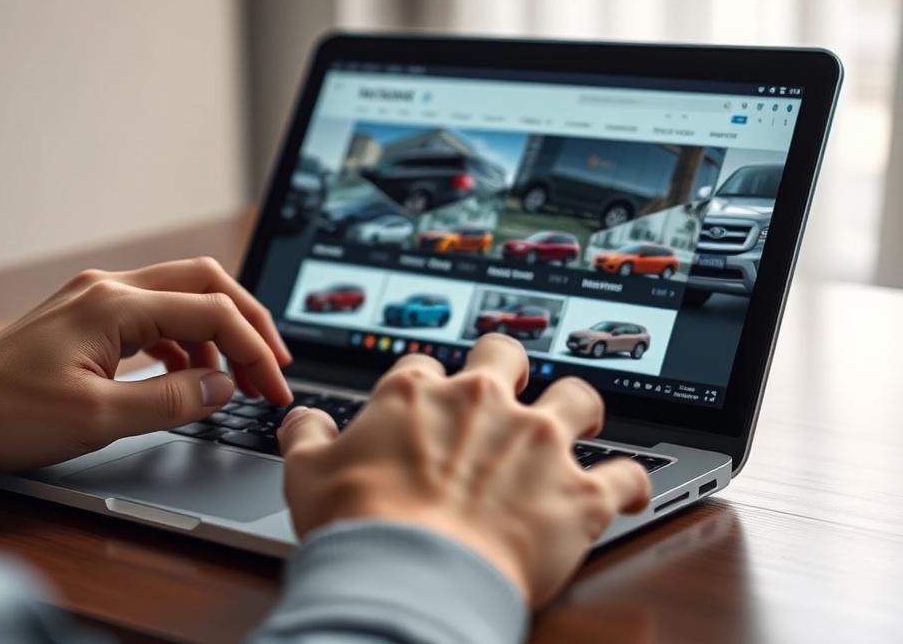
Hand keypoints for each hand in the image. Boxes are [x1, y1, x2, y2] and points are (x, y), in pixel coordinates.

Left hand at [0, 257, 291, 469]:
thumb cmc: (7, 415)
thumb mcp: (99, 419)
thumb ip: (173, 400)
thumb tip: (225, 389)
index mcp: (115, 305)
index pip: (212, 312)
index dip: (254, 350)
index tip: (275, 386)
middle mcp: (110, 288)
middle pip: (206, 284)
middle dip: (248, 323)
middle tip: (274, 366)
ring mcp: (98, 298)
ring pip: (183, 297)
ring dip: (217, 336)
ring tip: (235, 381)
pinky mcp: (90, 316)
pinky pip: (156, 317)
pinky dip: (185, 343)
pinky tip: (191, 377)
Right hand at [277, 333, 650, 605]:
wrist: (409, 576)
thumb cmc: (357, 526)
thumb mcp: (304, 473)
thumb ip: (305, 435)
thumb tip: (302, 419)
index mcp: (419, 394)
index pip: (423, 366)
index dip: (424, 386)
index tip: (423, 407)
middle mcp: (484, 404)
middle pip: (506, 356)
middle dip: (507, 366)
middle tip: (506, 388)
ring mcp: (537, 444)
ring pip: (578, 397)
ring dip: (580, 408)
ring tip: (581, 420)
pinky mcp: (578, 493)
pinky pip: (625, 476)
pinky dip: (630, 483)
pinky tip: (628, 491)